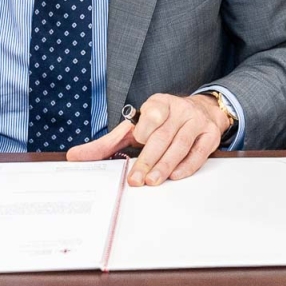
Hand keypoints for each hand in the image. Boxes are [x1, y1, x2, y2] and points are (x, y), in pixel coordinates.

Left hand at [67, 93, 228, 185]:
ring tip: (152, 181)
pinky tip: (176, 176)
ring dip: (166, 165)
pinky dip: (188, 165)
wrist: (202, 110)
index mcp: (158, 104)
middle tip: (136, 180)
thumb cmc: (162, 123)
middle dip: (149, 159)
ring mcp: (196, 122)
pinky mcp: (210, 135)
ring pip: (181, 144)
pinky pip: (199, 152)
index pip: (152, 114)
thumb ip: (107, 143)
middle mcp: (179, 110)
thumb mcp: (135, 127)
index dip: (145, 130)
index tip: (137, 142)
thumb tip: (74, 156)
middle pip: (163, 135)